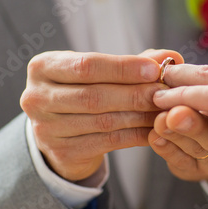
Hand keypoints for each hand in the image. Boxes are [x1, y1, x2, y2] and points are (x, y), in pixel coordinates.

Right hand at [20, 50, 182, 181]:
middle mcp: (36, 97)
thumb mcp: (103, 70)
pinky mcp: (61, 152)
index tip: (154, 69)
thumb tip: (172, 56)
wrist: (61, 129)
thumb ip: (136, 61)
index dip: (123, 68)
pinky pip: (107, 142)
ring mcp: (45, 128)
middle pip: (94, 96)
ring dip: (139, 116)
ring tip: (164, 111)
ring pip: (103, 121)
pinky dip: (135, 135)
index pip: (86, 65)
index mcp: (43, 67)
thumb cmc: (86, 89)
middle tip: (165, 93)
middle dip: (135, 93)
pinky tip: (154, 129)